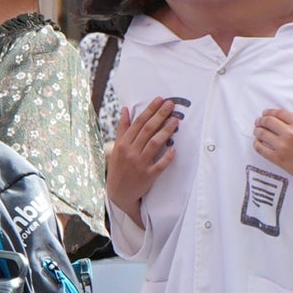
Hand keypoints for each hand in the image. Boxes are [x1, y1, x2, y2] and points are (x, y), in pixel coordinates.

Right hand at [107, 97, 180, 224]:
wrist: (119, 193)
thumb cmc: (119, 167)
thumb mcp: (117, 147)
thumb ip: (122, 128)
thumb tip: (125, 109)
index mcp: (123, 143)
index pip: (138, 123)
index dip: (150, 110)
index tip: (160, 100)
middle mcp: (131, 152)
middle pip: (147, 130)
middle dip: (160, 116)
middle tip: (171, 105)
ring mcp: (140, 164)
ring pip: (154, 144)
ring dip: (166, 131)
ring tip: (176, 121)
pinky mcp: (148, 176)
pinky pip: (159, 165)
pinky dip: (167, 157)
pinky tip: (174, 149)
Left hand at [256, 91, 292, 200]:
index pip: (278, 113)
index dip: (269, 112)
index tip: (266, 113)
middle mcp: (290, 133)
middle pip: (268, 122)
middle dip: (261, 120)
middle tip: (259, 122)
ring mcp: (283, 146)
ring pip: (262, 134)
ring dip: (257, 131)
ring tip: (257, 131)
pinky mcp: (278, 159)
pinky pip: (260, 149)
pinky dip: (256, 144)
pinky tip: (258, 143)